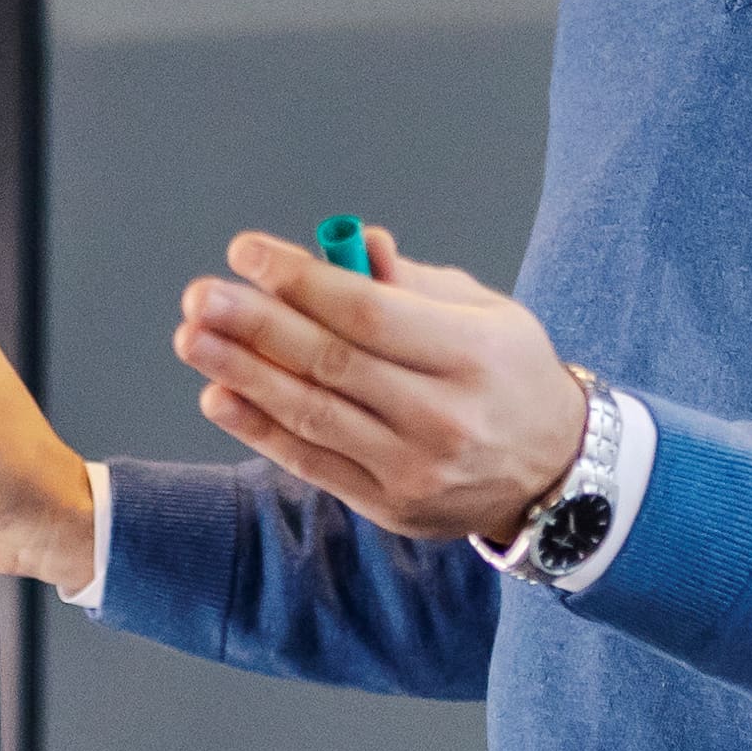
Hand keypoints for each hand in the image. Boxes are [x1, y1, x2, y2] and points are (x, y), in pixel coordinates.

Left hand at [176, 227, 591, 546]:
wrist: (557, 474)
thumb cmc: (510, 376)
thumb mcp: (486, 314)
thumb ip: (412, 282)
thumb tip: (351, 243)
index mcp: (472, 354)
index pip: (369, 312)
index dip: (301, 280)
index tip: (246, 252)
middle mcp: (444, 415)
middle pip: (332, 363)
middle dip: (256, 324)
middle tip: (202, 295)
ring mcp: (415, 468)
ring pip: (313, 414)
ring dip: (244, 374)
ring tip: (194, 338)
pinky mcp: (390, 507)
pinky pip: (312, 463)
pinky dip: (260, 430)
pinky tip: (218, 395)